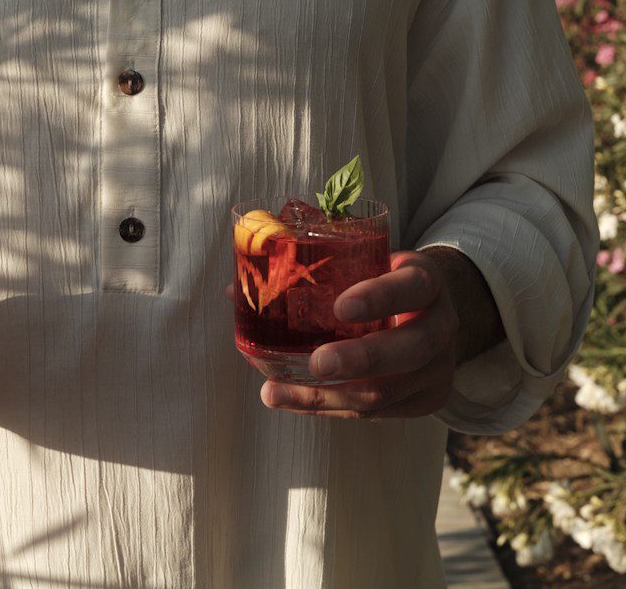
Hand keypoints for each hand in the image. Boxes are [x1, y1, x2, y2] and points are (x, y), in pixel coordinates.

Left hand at [258, 251, 460, 418]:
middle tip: (316, 363)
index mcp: (428, 282)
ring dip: (326, 397)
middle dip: (360, 359)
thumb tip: (233, 290)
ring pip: (386, 393)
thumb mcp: (365, 261)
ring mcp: (437, 370)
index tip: (340, 306)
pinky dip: (328, 408)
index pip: (412, 287)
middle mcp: (441, 327)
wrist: (428, 313)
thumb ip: (314, 270)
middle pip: (409, 350)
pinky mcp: (423, 402)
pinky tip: (291, 401)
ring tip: (274, 393)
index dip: (379, 297)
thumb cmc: (381, 281)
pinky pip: (373, 413)